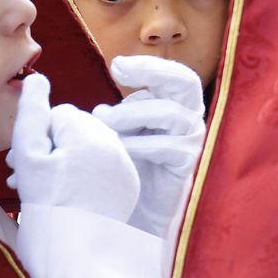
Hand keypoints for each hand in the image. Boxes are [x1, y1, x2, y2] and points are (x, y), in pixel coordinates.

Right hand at [6, 72, 140, 222]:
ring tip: (45, 191)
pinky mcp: (129, 188)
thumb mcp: (27, 157)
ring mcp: (125, 168)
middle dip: (52, 148)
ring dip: (66, 162)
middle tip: (27, 178)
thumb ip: (30, 113)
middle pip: (76, 130)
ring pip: (89, 148)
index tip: (24, 164)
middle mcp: (116, 147)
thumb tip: (37, 79)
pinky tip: (67, 198)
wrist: (74, 262)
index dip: (37, 137)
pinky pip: (103, 168)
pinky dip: (85, 177)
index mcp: (92, 136)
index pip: (58, 114)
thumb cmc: (44, 209)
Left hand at [92, 55, 204, 238]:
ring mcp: (191, 140)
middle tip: (118, 74)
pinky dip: (140, 146)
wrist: (129, 212)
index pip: (171, 74)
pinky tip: (120, 152)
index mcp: (171, 103)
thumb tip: (86, 104)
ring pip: (171, 113)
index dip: (148, 65)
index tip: (116, 66)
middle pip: (185, 81)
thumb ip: (109, 114)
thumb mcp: (113, 133)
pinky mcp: (188, 164)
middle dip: (153, 71)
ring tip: (104, 124)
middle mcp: (187, 117)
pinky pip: (169, 147)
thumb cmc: (120, 167)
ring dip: (133, 114)